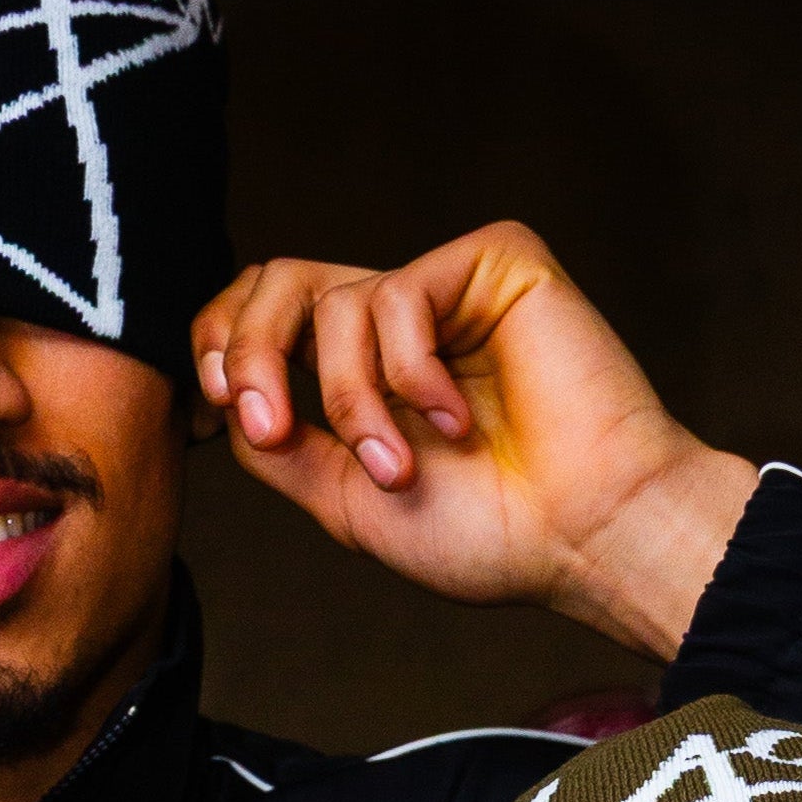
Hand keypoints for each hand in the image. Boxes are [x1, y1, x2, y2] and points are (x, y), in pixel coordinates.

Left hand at [191, 222, 758, 659]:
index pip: (265, 315)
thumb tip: (226, 400)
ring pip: (335, 301)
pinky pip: (401, 292)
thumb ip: (280, 448)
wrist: (584, 538)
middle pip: (278, 280)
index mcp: (367, 370)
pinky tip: (458, 419)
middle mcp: (404, 322)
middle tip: (269, 425)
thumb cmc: (492, 535)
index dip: (221, 346)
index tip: (218, 414)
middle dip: (251, 353)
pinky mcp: (497, 263)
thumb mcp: (348, 502)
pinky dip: (410, 372)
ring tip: (399, 465)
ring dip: (353, 398)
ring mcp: (450, 290)